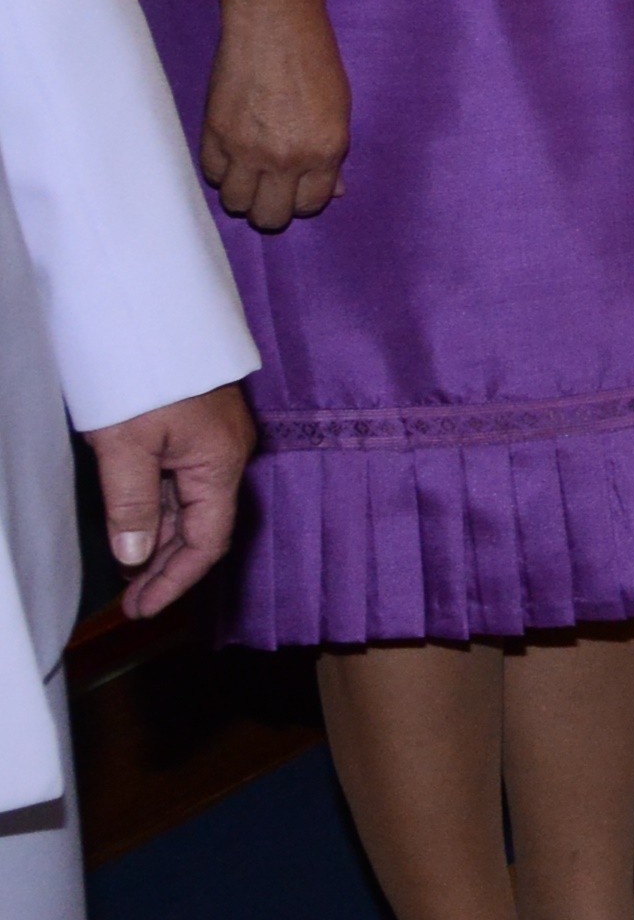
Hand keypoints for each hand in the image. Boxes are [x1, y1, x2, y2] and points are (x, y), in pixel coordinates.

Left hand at [82, 382, 252, 616]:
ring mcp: (210, 439)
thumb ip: (130, 505)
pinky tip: (135, 525)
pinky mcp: (193, 426)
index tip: (145, 609)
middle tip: (131, 601)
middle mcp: (224, 454)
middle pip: (201, 525)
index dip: (176, 579)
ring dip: (158, 539)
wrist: (147, 310)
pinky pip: (180, 480)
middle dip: (165, 566)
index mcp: (219, 462)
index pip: (207, 540)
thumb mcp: (124, 445)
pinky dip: (157, 509)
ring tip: (128, 572)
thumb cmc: (141, 373)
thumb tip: (134, 558)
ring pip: (187, 504)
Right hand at [199, 0, 349, 232]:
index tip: (299, 187)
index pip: (311, 205)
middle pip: (270, 216)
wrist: (274, 22)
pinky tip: (231, 155)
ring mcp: (246, 149)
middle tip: (270, 191)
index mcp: (324, 152)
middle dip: (272, 209)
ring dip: (243, 193)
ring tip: (249, 173)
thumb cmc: (315, 60)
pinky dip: (221, 170)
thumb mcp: (340, 109)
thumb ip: (332, 156)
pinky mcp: (215, 133)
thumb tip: (336, 191)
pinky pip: (211, 174)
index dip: (304, 200)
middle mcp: (286, 158)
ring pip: (235, 203)